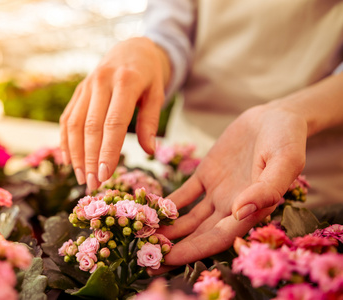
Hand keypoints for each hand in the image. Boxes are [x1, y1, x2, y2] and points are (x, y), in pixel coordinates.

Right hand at [59, 37, 169, 189]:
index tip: (105, 175)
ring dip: (75, 154)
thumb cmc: (148, 76)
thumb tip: (149, 151)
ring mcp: (86, 86)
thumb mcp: (157, 94)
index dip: (107, 151)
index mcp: (125, 82)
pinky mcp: (78, 91)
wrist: (131, 49)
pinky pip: (67, 118)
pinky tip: (68, 160)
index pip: (113, 123)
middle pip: (91, 127)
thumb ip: (151, 122)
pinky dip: (65, 140)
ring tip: (80, 178)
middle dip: (89, 158)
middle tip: (92, 184)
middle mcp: (101, 82)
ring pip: (75, 124)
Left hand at [152, 103, 307, 272]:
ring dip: (167, 229)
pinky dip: (167, 203)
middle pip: (199, 235)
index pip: (218, 239)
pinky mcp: (206, 175)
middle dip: (174, 248)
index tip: (166, 259)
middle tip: (145, 259)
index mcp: (251, 210)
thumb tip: (239, 213)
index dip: (192, 251)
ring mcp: (217, 192)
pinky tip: (149, 209)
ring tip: (141, 237)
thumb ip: (266, 188)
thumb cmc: (287, 139)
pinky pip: (184, 194)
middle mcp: (231, 207)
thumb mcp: (284, 160)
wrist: (275, 116)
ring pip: (188, 219)